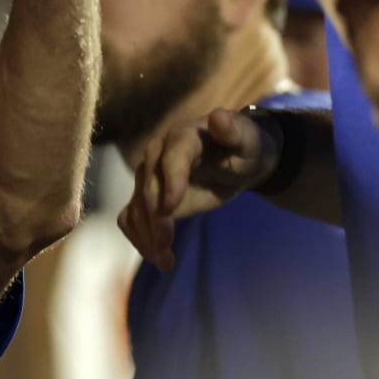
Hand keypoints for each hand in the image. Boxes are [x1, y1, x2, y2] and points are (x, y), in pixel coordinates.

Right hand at [118, 107, 277, 266]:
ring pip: (137, 206)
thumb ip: (233, 131)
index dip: (170, 182)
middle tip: (166, 245)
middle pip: (149, 187)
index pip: (172, 159)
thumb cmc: (242, 147)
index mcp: (182, 137)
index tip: (171, 209)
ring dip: (145, 234)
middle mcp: (157, 154)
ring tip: (164, 260)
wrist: (233, 158)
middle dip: (155, 218)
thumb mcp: (245, 139)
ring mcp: (148, 176)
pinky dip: (140, 238)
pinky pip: (133, 217)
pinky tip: (158, 257)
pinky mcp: (147, 197)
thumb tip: (220, 117)